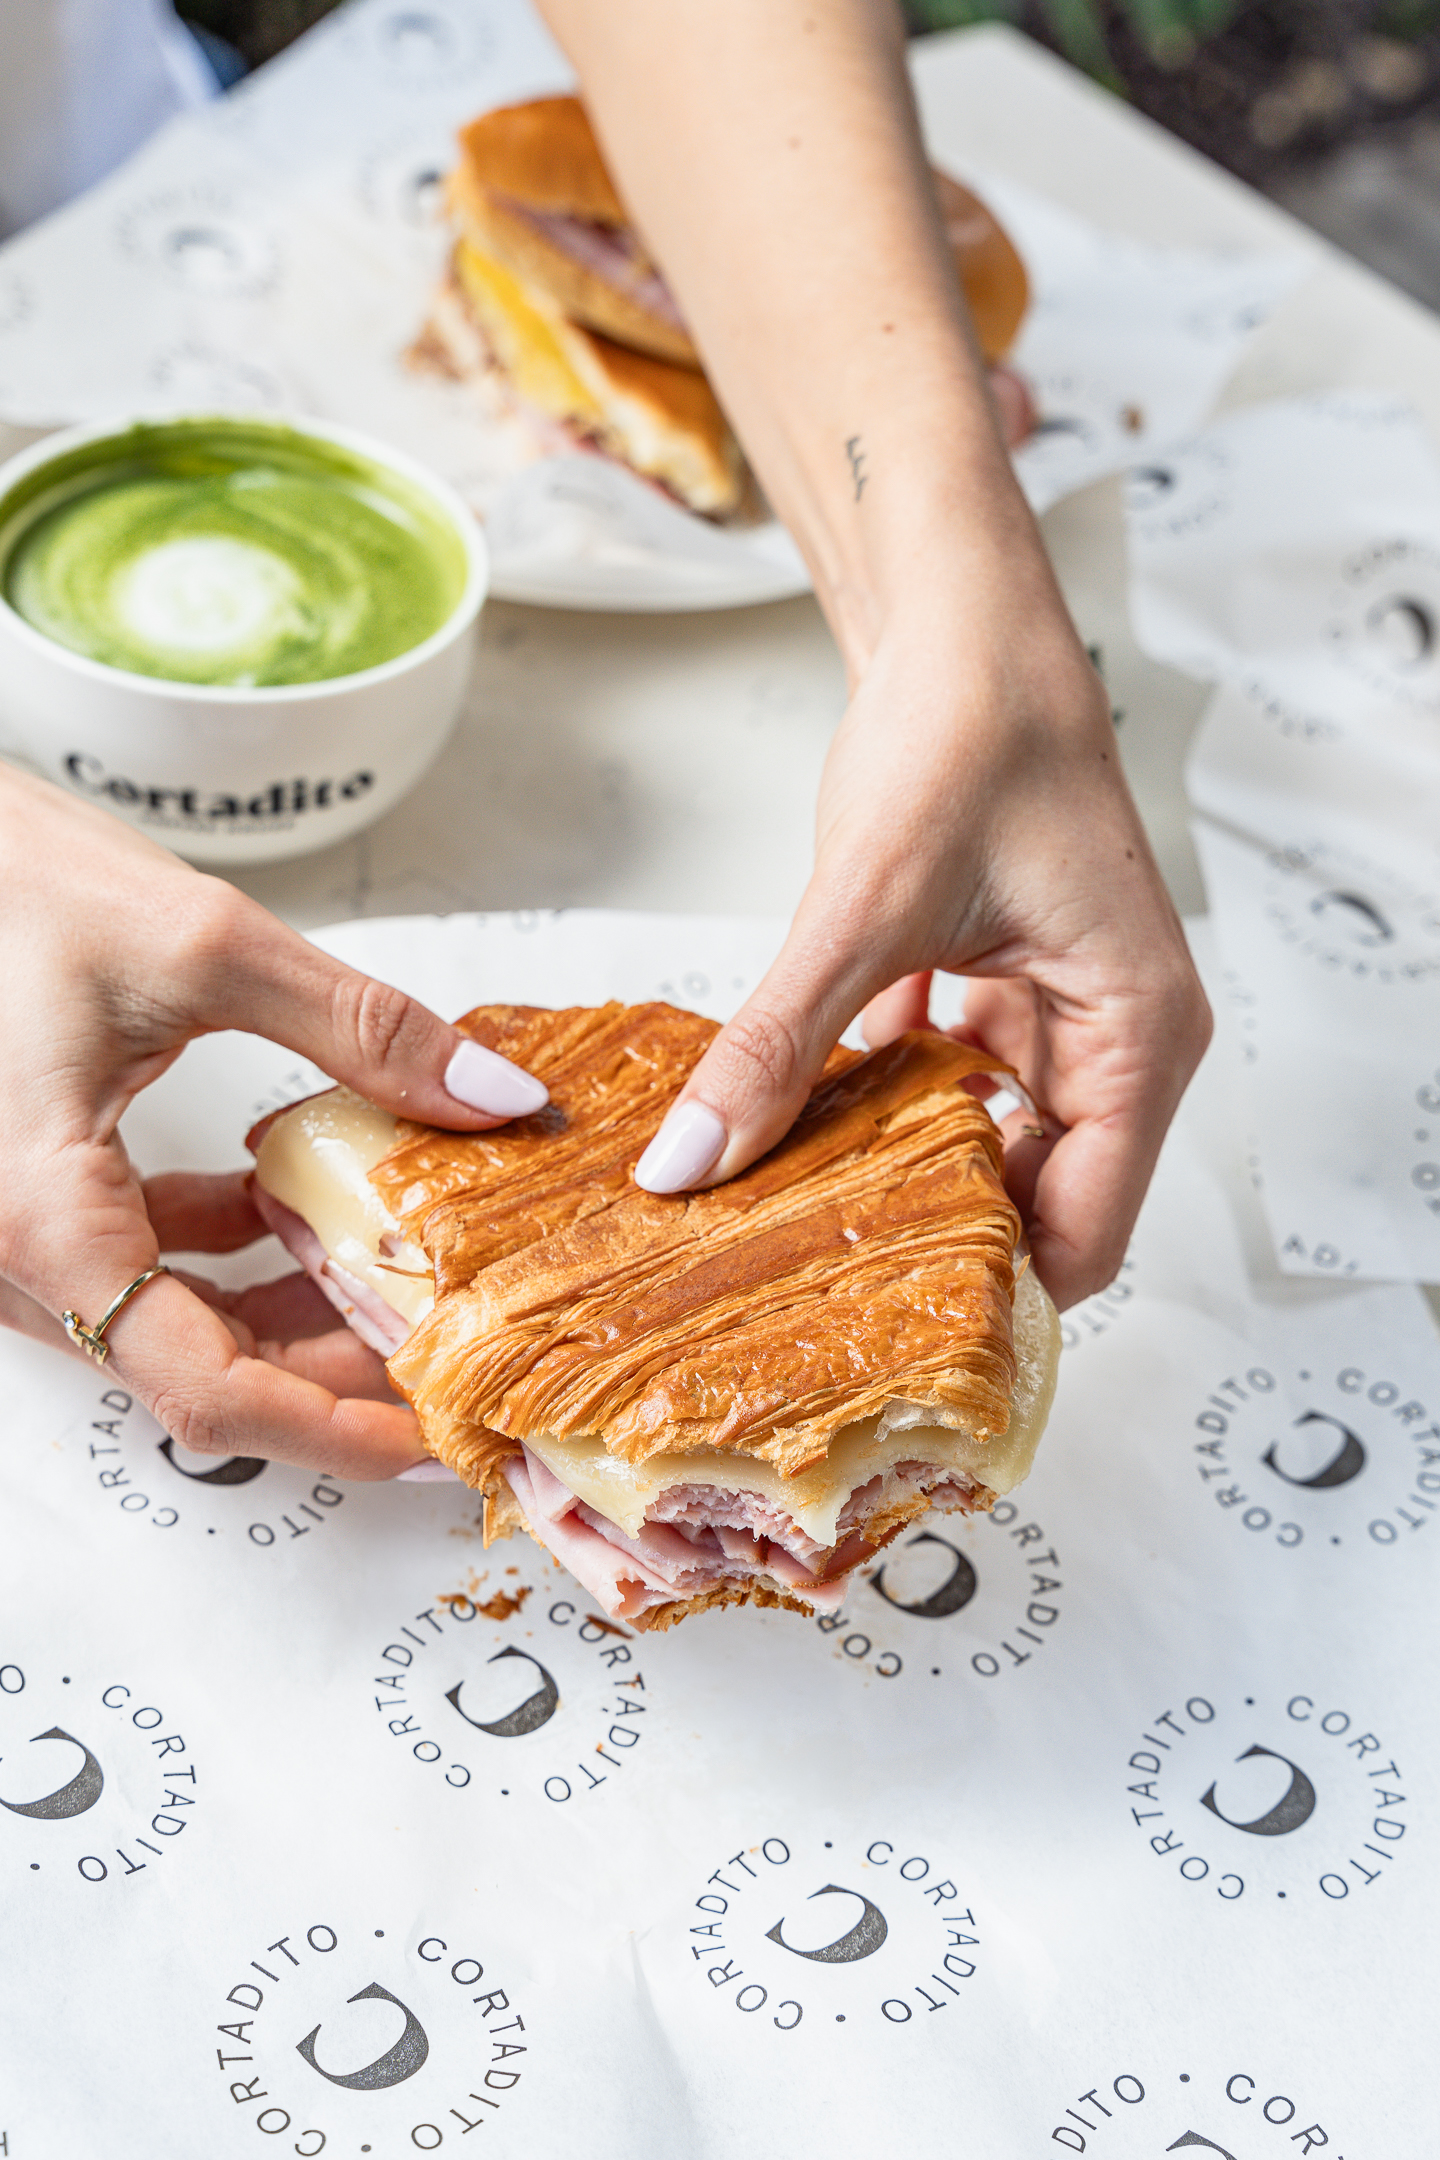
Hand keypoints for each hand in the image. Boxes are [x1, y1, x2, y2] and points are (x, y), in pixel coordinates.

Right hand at [0, 770, 545, 1472]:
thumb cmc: (11, 881)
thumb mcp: (206, 946)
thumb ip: (359, 1030)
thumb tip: (490, 1095)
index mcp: (43, 1220)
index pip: (207, 1391)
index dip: (335, 1431)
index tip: (433, 1438)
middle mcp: (19, 1255)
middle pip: (205, 1374)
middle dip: (338, 1377)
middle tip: (455, 1357)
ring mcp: (25, 1240)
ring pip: (181, 1330)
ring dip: (298, 1319)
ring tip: (411, 1288)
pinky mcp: (43, 1204)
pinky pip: (150, 1270)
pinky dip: (241, 1261)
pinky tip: (311, 1212)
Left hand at [635, 595, 1209, 1311]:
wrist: (958, 622)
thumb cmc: (971, 728)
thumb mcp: (864, 906)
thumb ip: (778, 1045)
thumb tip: (691, 1164)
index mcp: (1137, 1038)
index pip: (1084, 1233)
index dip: (991, 1291)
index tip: (879, 1332)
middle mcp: (1111, 1044)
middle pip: (1029, 1202)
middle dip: (924, 1241)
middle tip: (800, 1288)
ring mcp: (1051, 1022)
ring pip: (971, 1147)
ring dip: (884, 1176)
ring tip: (776, 1222)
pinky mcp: (991, 994)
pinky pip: (932, 1088)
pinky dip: (865, 1109)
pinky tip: (781, 1134)